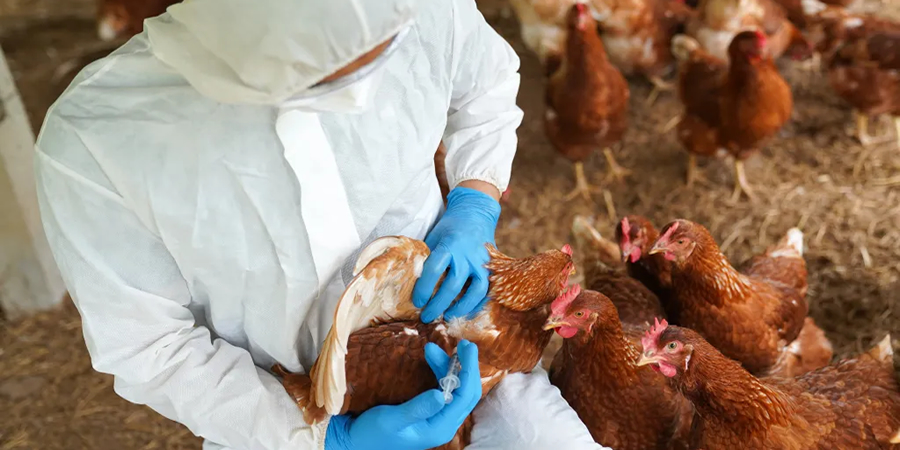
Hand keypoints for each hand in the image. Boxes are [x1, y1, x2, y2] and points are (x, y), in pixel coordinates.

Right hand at [325, 340, 481, 449]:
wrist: (357, 441)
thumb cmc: (372, 433)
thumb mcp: (391, 420)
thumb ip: (417, 408)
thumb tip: (441, 394)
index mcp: (440, 428)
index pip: (465, 396)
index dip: (469, 369)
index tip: (467, 347)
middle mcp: (444, 424)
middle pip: (466, 392)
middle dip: (465, 366)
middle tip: (462, 343)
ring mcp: (438, 419)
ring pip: (455, 389)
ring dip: (449, 367)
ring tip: (434, 348)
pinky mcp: (430, 413)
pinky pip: (444, 390)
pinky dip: (441, 372)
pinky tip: (432, 360)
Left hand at [412, 187, 500, 322]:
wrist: (475, 212)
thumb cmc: (450, 227)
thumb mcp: (434, 237)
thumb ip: (428, 258)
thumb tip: (413, 283)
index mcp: (449, 244)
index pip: (434, 270)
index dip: (424, 289)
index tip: (417, 301)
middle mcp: (467, 254)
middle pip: (453, 285)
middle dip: (438, 304)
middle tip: (427, 317)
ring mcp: (482, 261)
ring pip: (475, 290)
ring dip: (461, 307)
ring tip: (448, 316)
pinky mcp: (492, 266)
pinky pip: (487, 289)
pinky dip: (477, 303)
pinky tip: (466, 311)